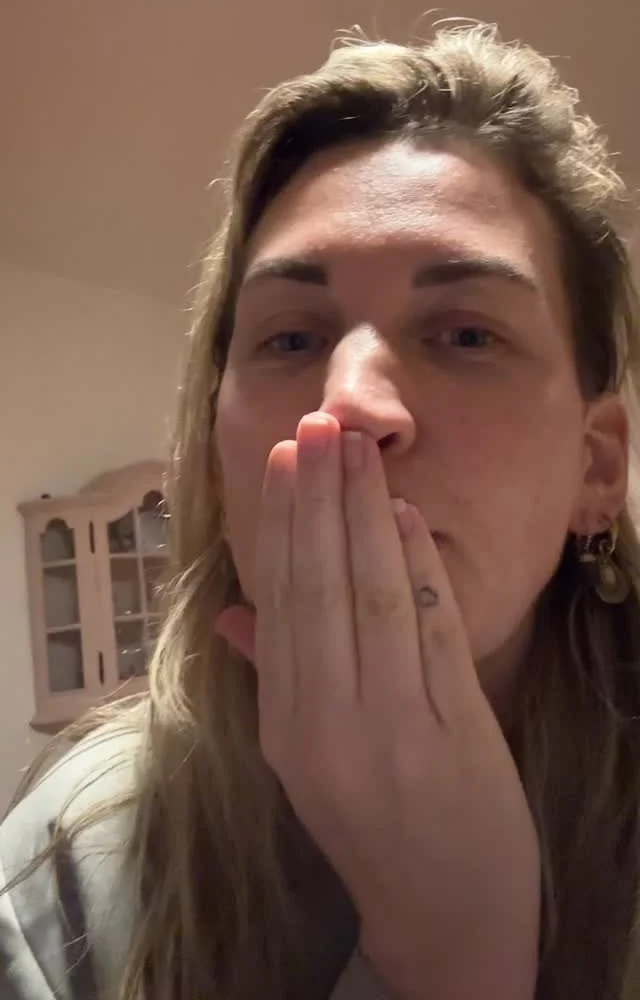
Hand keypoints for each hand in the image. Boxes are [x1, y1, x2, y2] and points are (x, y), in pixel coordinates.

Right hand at [217, 413, 539, 998]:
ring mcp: (396, 727)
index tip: (282, 460)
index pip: (280, 604)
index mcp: (288, 727)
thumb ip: (273, 678)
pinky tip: (406, 516)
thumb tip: (233, 611)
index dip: (281, 526)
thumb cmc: (369, 823)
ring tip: (356, 449)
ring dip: (364, 515)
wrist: (442, 909)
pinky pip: (433, 630)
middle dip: (319, 500)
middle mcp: (331, 723)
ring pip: (373, 597)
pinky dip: (418, 567)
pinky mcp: (456, 731)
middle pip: (320, 588)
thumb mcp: (304, 760)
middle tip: (318, 426)